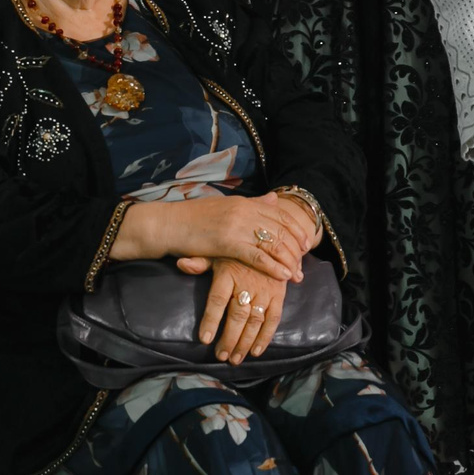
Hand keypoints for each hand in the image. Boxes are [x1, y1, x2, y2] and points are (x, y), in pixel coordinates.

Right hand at [167, 193, 310, 282]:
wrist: (167, 224)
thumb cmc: (192, 218)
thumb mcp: (225, 206)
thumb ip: (251, 204)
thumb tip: (274, 198)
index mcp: (244, 202)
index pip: (279, 214)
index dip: (295, 228)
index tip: (306, 242)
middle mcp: (244, 211)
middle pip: (280, 229)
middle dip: (295, 248)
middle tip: (304, 263)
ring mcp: (236, 226)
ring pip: (272, 243)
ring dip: (287, 260)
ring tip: (297, 275)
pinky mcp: (227, 242)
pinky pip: (257, 256)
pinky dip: (272, 266)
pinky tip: (282, 276)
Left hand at [189, 258, 285, 363]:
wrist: (271, 240)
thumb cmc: (237, 249)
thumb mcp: (217, 251)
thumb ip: (199, 261)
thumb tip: (180, 264)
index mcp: (228, 273)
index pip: (217, 300)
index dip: (211, 320)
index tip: (204, 339)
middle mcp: (247, 283)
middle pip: (237, 315)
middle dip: (229, 338)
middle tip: (221, 356)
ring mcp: (265, 290)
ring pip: (254, 320)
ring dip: (245, 342)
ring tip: (235, 359)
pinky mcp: (279, 294)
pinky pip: (273, 318)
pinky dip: (265, 337)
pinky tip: (256, 351)